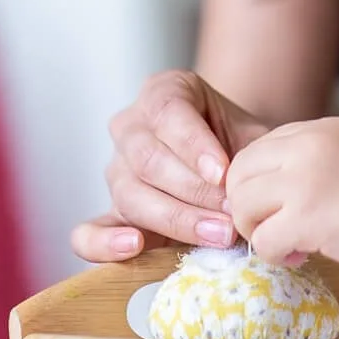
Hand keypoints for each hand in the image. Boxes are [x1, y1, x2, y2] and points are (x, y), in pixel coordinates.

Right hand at [70, 69, 267, 261]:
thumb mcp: (249, 134)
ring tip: (215, 235)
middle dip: (193, 190)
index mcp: (164, 92)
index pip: (170, 113)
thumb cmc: (237, 143)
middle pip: (149, 158)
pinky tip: (134, 246)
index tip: (223, 173)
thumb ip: (251, 152)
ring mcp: (115, 171)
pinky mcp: (108, 214)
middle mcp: (131, 127)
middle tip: (230, 214)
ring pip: (131, 193)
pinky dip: (104, 242)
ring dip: (175, 218)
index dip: (194, 145)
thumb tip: (251, 183)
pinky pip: (88, 231)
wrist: (226, 164)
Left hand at [226, 116, 338, 273]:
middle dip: (247, 207)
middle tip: (273, 227)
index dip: (258, 185)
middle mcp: (305, 145)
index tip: (278, 207)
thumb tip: (275, 181)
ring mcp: (304, 179)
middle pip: (239, 173)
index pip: (257, 150)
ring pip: (242, 204)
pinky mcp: (306, 216)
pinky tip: (302, 255)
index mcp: (317, 129)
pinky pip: (262, 239)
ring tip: (288, 243)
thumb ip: (313, 155)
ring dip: (257, 230)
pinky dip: (274, 254)